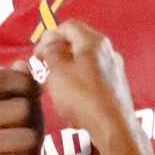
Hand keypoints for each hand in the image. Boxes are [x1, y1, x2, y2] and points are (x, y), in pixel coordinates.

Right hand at [0, 63, 44, 154]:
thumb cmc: (11, 137)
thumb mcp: (17, 107)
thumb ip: (20, 85)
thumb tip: (21, 63)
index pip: (1, 79)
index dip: (23, 83)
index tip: (32, 94)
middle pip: (22, 108)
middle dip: (32, 122)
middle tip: (23, 133)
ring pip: (28, 137)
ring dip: (31, 148)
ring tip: (20, 152)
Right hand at [31, 21, 135, 141]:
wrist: (113, 127)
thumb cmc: (83, 97)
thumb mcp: (58, 72)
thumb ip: (51, 53)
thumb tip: (50, 44)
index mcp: (93, 42)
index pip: (68, 26)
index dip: (48, 36)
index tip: (37, 53)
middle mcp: (108, 51)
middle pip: (77, 44)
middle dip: (57, 54)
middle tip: (43, 67)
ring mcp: (115, 69)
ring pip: (85, 62)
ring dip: (66, 70)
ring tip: (53, 86)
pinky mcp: (117, 87)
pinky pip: (93, 78)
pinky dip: (78, 83)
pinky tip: (70, 100)